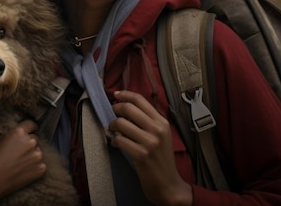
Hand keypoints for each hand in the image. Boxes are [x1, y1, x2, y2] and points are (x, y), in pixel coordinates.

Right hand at [0, 120, 46, 205]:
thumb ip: (11, 136)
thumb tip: (15, 136)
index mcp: (19, 132)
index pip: (31, 124)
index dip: (30, 128)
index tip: (31, 130)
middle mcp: (31, 142)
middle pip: (35, 139)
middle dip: (29, 144)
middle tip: (20, 152)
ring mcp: (37, 156)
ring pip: (38, 152)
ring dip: (32, 156)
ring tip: (21, 164)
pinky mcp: (41, 168)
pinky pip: (41, 165)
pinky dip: (35, 167)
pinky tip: (24, 171)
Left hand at [109, 90, 192, 205]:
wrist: (168, 184)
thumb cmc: (161, 159)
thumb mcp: (161, 135)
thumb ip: (147, 121)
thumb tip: (125, 107)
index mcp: (162, 122)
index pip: (140, 100)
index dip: (125, 95)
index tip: (115, 95)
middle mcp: (157, 129)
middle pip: (128, 108)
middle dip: (115, 109)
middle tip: (112, 115)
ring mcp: (150, 142)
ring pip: (120, 123)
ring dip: (112, 127)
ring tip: (113, 132)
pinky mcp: (141, 154)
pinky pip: (119, 140)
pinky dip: (113, 141)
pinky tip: (116, 144)